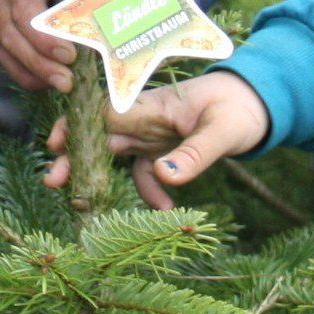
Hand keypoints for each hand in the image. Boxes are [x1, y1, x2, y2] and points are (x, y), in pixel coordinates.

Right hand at [0, 0, 76, 93]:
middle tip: (66, 80)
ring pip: (5, 49)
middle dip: (40, 61)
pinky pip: (4, 60)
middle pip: (12, 32)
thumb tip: (111, 27)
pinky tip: (48, 84)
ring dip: (33, 71)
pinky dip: (26, 75)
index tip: (69, 55)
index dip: (44, 36)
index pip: (24, 8)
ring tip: (61, 85)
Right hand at [43, 69, 271, 208]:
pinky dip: (149, 191)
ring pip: (114, 153)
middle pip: (100, 135)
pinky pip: (144, 171)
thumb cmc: (240, 108)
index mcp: (152, 105)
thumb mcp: (224, 132)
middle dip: (75, 156)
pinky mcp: (163, 149)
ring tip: (85, 204)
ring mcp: (151, 134)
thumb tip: (166, 177)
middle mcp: (144, 118)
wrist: (260, 104)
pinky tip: (167, 209)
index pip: (105, 113)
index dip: (77, 126)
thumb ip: (196, 154)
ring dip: (98, 176)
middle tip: (53, 182)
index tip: (56, 146)